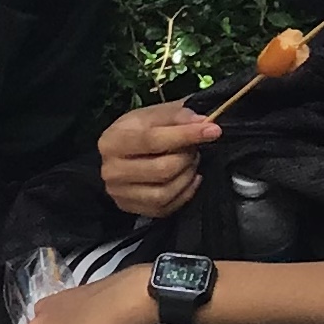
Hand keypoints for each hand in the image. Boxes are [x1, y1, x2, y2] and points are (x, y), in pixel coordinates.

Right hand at [97, 100, 220, 218]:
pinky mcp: (131, 208)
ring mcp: (120, 193)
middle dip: (187, 158)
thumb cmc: (137, 132)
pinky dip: (185, 193)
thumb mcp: (154, 115)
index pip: (152, 140)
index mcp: (112, 141)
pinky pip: (166, 207)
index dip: (185, 135)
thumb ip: (177, 115)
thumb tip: (202, 122)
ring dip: (187, 176)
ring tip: (190, 163)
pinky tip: (188, 179)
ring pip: (165, 192)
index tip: (212, 131)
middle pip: (162, 169)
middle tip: (193, 149)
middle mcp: (111, 170)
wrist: (120, 155)